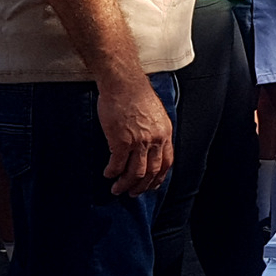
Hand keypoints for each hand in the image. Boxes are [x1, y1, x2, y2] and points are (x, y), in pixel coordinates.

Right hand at [99, 78, 174, 195]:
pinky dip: (112, 173)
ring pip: (135, 173)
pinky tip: (108, 174)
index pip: (167, 162)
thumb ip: (155, 130)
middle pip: (152, 172)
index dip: (159, 178)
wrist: (123, 83)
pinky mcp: (121, 141)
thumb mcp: (155, 114)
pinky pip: (117, 165)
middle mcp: (155, 139)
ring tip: (117, 189)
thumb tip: (150, 145)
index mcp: (165, 133)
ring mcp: (138, 141)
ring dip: (126, 184)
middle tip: (132, 193)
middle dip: (141, 186)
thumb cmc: (136, 94)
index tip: (151, 185)